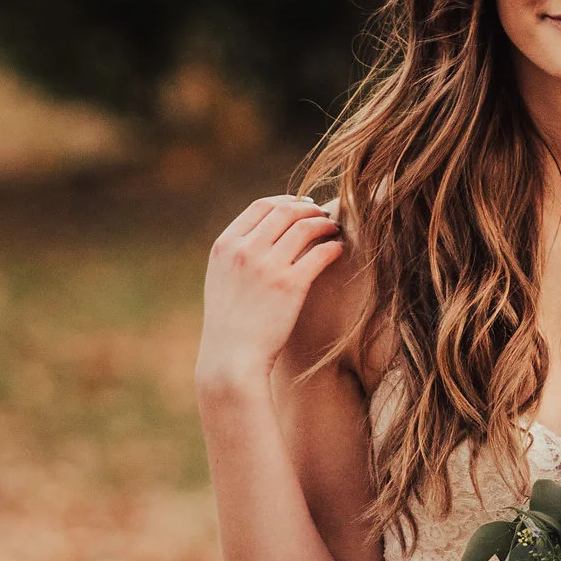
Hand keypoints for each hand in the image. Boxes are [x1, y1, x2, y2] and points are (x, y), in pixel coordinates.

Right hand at [196, 194, 343, 405]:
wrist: (231, 359)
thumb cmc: (229, 324)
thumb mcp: (221, 279)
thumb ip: (238, 253)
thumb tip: (266, 232)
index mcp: (225, 245)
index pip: (260, 206)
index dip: (285, 201)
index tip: (300, 206)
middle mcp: (245, 251)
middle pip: (285, 211)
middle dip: (308, 209)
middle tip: (323, 215)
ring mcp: (268, 267)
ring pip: (305, 227)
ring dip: (324, 224)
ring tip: (334, 229)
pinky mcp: (291, 285)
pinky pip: (320, 253)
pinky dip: (333, 247)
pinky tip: (338, 250)